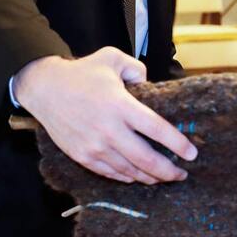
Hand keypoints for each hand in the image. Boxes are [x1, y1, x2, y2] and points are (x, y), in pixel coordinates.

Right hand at [13, 47, 196, 183]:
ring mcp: (94, 146)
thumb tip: (149, 84)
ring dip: (150, 177)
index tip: (192, 154)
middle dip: (169, 170)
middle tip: (182, 174)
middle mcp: (109, 130)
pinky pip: (110, 173)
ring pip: (129, 170)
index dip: (178, 144)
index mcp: (121, 106)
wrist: (43, 88)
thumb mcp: (113, 58)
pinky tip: (138, 176)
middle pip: (147, 158)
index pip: (157, 130)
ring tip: (165, 177)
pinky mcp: (82, 155)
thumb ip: (138, 69)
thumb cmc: (81, 72)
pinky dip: (127, 177)